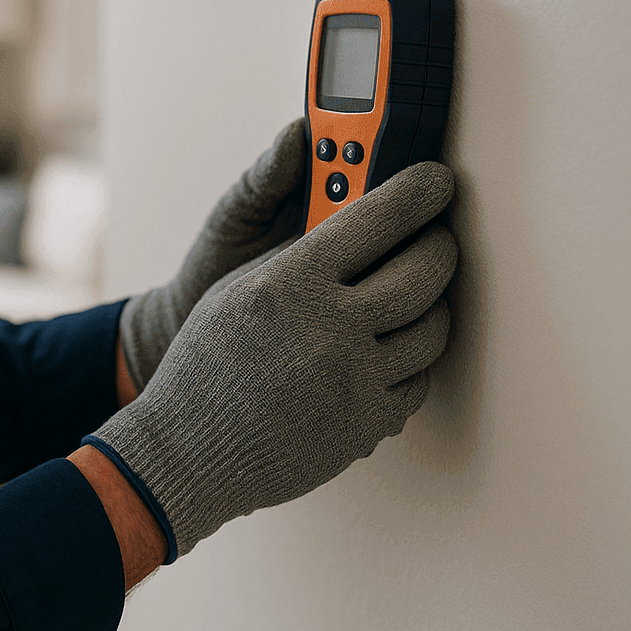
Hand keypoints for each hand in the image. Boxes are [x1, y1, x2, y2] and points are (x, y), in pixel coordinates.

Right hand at [90, 161, 457, 559]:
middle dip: (440, 247)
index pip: (377, 218)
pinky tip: (391, 351)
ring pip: (432, 330)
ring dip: (433, 308)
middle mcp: (329, 327)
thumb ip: (298, 257)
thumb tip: (360, 226)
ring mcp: (353, 380)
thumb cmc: (207, 364)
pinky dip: (412, 362)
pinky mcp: (366, 425)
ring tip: (418, 299)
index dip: (418, 192)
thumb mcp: (238, 289)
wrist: (189, 449)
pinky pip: (418, 382)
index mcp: (292, 281)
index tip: (437, 181)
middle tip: (438, 239)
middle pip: (424, 272)